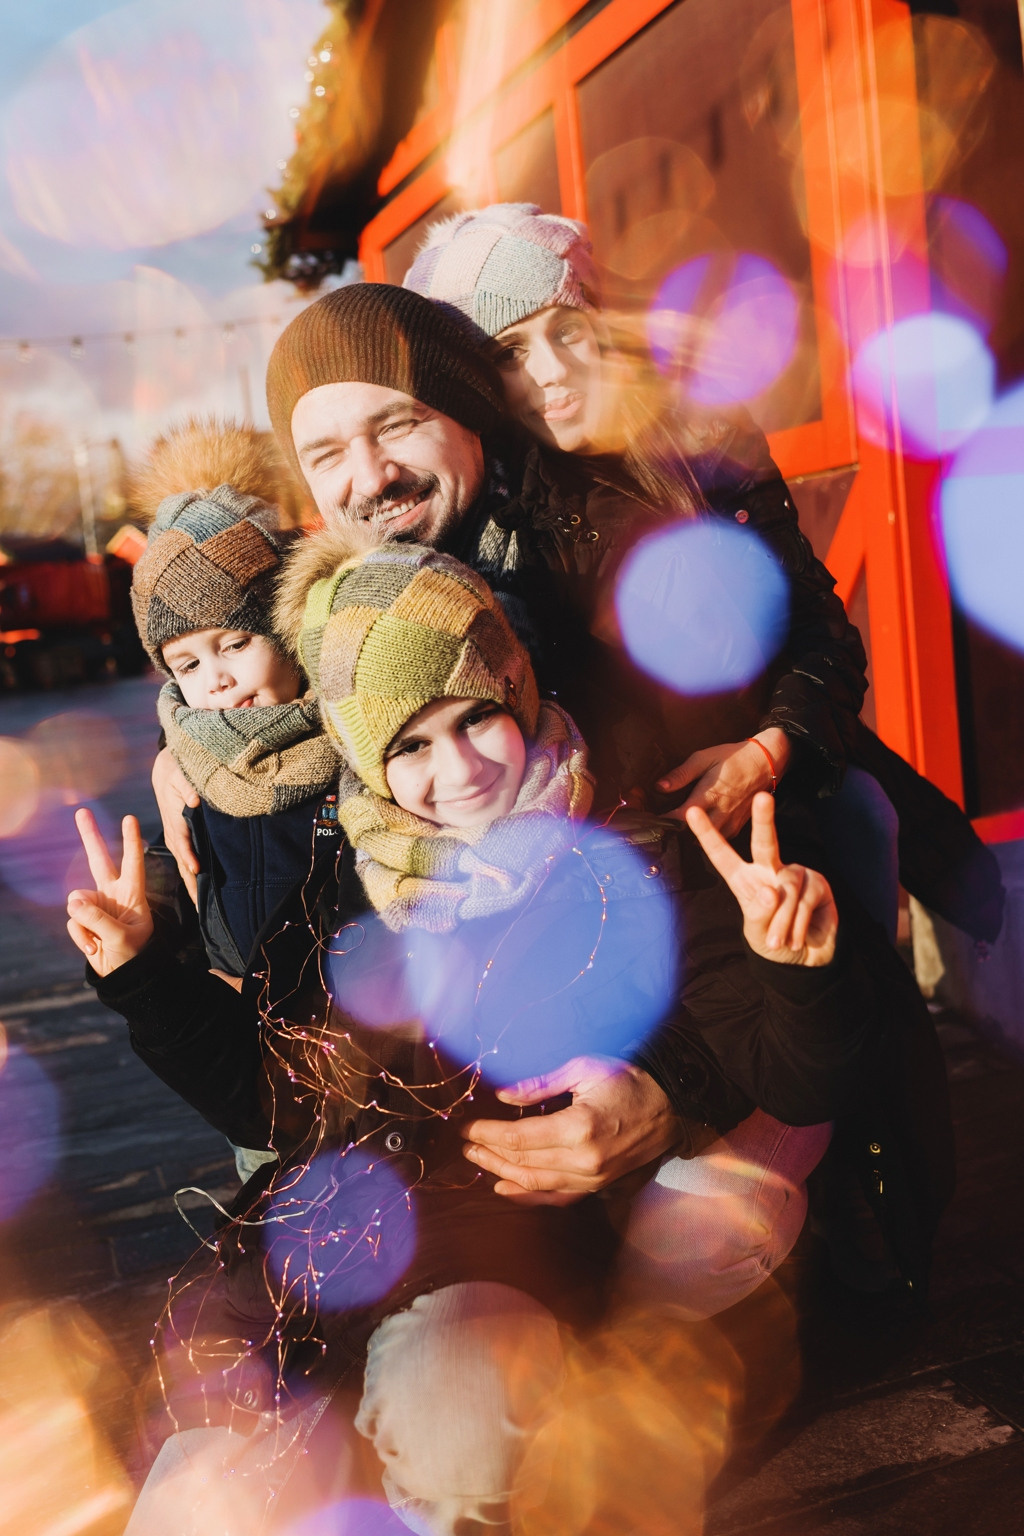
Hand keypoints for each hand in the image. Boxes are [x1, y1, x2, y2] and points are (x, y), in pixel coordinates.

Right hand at [67, 809, 153, 975]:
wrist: (124, 976)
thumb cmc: (134, 956)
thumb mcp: (121, 939)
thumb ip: (98, 919)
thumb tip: (73, 900)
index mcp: (132, 894)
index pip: (133, 863)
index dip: (130, 841)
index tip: (129, 818)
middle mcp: (113, 894)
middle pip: (99, 860)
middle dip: (89, 836)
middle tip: (81, 811)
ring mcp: (96, 905)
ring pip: (77, 902)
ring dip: (86, 923)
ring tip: (101, 939)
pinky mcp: (83, 919)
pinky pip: (73, 922)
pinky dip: (81, 936)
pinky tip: (94, 947)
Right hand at [152, 747, 199, 903]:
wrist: (166, 771)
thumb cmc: (176, 771)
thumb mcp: (181, 775)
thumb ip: (187, 786)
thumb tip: (194, 800)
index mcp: (175, 820)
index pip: (182, 841)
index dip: (189, 855)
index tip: (196, 869)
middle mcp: (174, 832)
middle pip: (182, 861)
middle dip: (191, 882)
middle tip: (201, 905)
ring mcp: (176, 837)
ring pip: (183, 865)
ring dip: (191, 885)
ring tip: (202, 907)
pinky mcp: (179, 838)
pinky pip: (185, 860)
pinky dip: (191, 876)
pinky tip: (198, 890)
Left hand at [461, 1056, 681, 1204]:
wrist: (671, 1106)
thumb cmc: (628, 1081)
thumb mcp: (584, 1070)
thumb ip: (541, 1085)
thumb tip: (504, 1096)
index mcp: (579, 1128)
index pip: (519, 1138)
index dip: (488, 1133)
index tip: (468, 1127)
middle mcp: (584, 1160)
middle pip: (523, 1163)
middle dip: (489, 1154)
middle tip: (466, 1144)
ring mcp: (593, 1179)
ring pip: (536, 1183)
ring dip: (502, 1173)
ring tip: (478, 1161)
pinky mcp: (598, 1187)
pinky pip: (556, 1197)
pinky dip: (528, 1195)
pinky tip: (505, 1188)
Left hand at [659, 729, 790, 838]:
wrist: (767, 763)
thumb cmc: (734, 758)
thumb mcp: (705, 758)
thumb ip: (681, 774)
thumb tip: (659, 787)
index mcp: (710, 796)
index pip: (680, 818)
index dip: (663, 822)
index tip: (649, 820)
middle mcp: (720, 814)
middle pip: (690, 835)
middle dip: (673, 833)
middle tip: (658, 828)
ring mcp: (730, 824)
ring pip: (704, 842)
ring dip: (688, 837)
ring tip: (673, 830)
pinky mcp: (737, 828)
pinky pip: (717, 840)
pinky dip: (703, 838)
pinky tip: (693, 831)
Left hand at [685, 792, 836, 966]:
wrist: (805, 958)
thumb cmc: (772, 941)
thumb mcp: (757, 932)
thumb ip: (759, 914)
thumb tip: (770, 892)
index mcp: (745, 879)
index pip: (723, 856)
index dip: (708, 835)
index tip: (691, 812)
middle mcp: (770, 870)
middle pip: (765, 842)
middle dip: (763, 819)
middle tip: (762, 797)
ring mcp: (796, 875)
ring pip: (787, 890)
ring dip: (782, 921)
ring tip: (780, 942)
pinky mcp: (818, 884)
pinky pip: (805, 901)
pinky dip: (798, 924)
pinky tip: (796, 939)